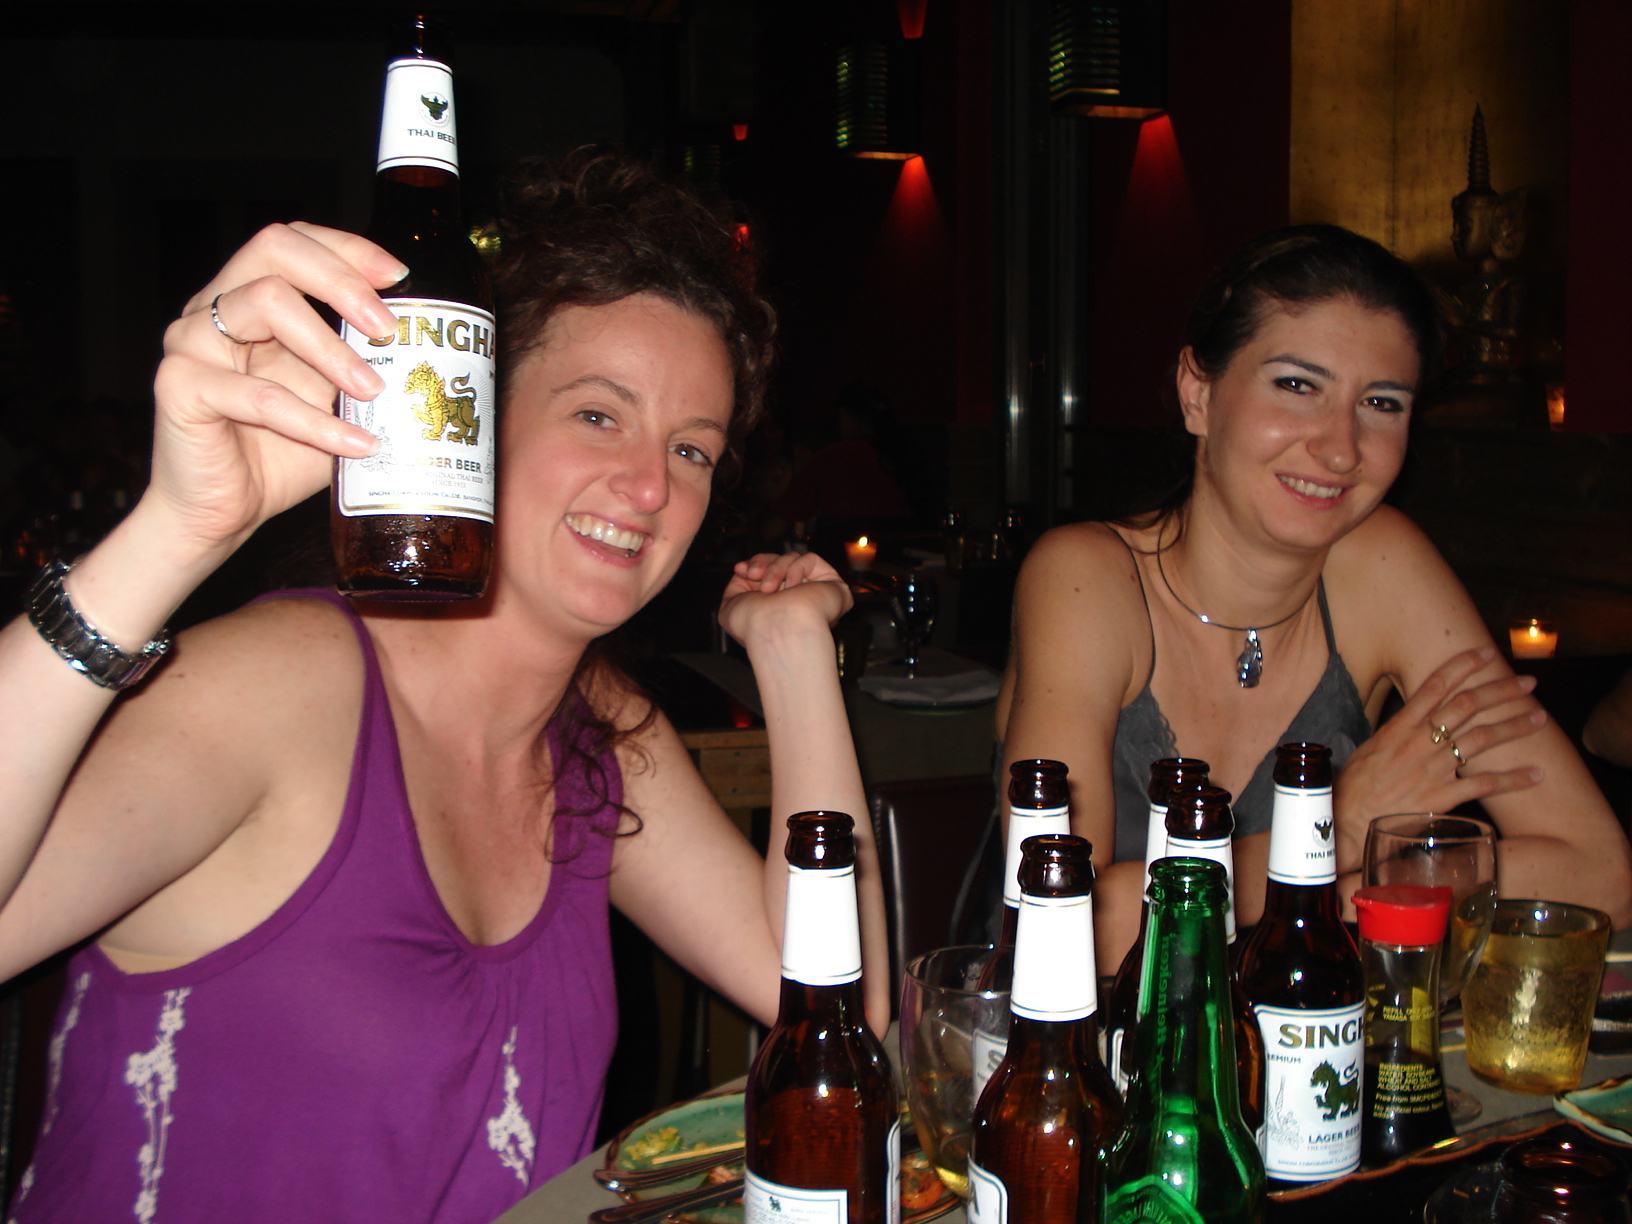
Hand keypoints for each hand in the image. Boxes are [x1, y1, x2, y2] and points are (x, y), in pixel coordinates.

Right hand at [145, 222, 407, 558]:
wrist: (222, 512)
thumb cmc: (277, 454)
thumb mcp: (332, 400)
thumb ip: (363, 367)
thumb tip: (432, 354)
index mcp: (248, 299)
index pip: (293, 241)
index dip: (347, 248)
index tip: (399, 277)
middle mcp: (213, 308)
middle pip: (274, 249)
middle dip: (342, 282)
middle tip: (388, 329)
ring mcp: (190, 342)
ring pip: (266, 304)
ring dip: (332, 348)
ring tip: (375, 391)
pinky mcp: (180, 388)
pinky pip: (257, 393)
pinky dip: (315, 421)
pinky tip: (355, 443)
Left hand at [718, 552, 852, 649]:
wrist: (776, 629)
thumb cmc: (753, 626)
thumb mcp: (731, 606)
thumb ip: (737, 587)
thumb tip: (743, 571)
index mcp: (779, 608)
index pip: (770, 574)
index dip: (755, 565)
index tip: (740, 569)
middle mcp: (799, 601)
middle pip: (780, 562)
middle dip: (763, 564)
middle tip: (752, 575)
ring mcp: (816, 594)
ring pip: (793, 559)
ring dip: (776, 569)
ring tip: (768, 589)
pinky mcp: (834, 587)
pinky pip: (811, 560)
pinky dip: (796, 569)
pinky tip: (793, 586)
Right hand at [1333, 647, 1545, 865]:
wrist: (1348, 819)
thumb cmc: (1355, 785)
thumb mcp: (1371, 748)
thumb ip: (1398, 734)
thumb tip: (1415, 722)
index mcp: (1400, 727)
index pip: (1435, 686)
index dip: (1462, 666)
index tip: (1486, 654)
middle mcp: (1420, 742)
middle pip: (1467, 705)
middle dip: (1500, 690)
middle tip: (1528, 682)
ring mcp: (1434, 768)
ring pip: (1483, 738)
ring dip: (1515, 726)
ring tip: (1540, 717)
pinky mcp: (1444, 796)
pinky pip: (1486, 785)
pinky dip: (1514, 779)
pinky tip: (1537, 773)